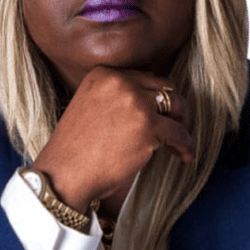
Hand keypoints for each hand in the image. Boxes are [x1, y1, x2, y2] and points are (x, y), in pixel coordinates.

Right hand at [33, 66, 193, 212]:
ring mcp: (136, 102)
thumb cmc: (74, 151)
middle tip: (176, 127)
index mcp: (103, 74)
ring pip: (176, 106)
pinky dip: (186, 146)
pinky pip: (179, 133)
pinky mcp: (148, 126)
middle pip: (164, 87)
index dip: (154, 98)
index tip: (159, 114)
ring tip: (180, 144)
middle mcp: (120, 82)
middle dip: (173, 108)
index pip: (143, 78)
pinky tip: (185, 157)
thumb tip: (148, 104)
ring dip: (182, 125)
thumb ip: (114, 99)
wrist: (64, 175)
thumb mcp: (88, 109)